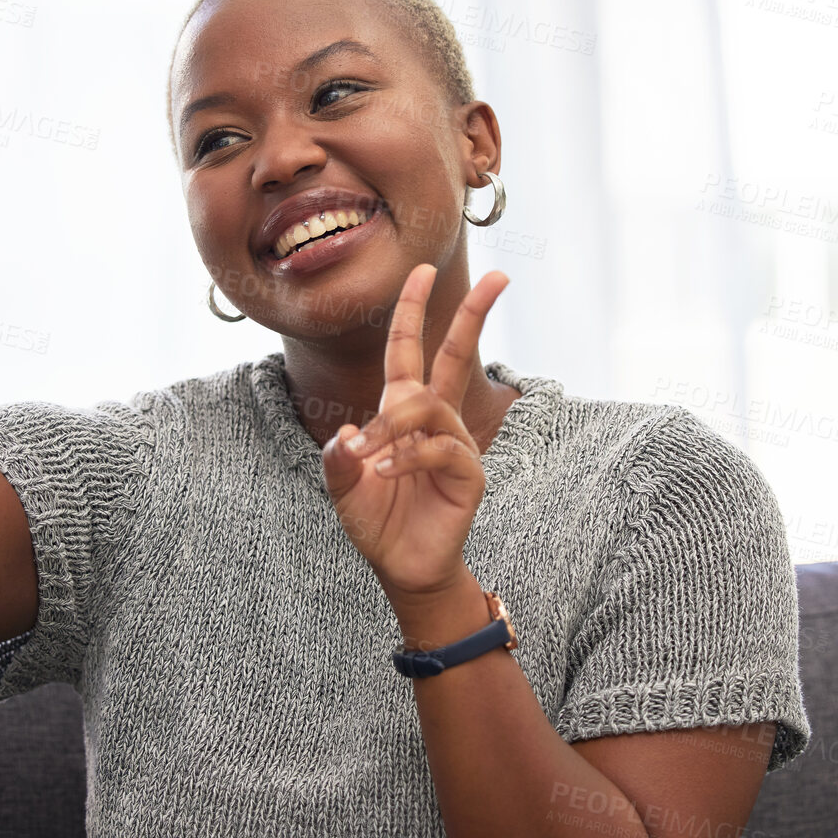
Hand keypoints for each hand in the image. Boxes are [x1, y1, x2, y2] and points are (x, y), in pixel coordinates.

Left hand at [319, 263, 510, 600]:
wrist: (401, 567)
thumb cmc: (376, 521)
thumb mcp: (342, 486)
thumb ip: (338, 459)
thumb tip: (350, 433)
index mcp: (404, 411)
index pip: (410, 349)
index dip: (414, 310)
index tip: (422, 270)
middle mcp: (435, 420)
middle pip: (459, 355)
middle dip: (475, 314)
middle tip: (499, 275)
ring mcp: (455, 445)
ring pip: (429, 407)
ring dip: (392, 427)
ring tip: (368, 461)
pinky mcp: (468, 475)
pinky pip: (439, 450)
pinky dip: (405, 459)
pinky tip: (381, 475)